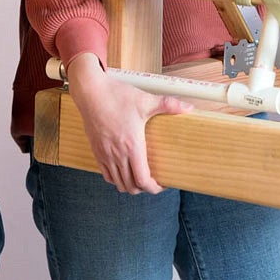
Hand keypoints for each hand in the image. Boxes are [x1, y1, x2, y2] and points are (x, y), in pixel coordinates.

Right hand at [67, 54, 191, 194]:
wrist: (90, 91)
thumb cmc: (117, 95)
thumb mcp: (145, 100)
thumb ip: (168, 105)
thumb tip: (189, 108)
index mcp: (132, 146)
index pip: (143, 180)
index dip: (154, 188)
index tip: (162, 184)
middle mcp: (117, 154)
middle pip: (131, 186)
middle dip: (144, 188)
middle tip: (154, 181)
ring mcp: (104, 154)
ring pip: (118, 183)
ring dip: (130, 185)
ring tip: (139, 178)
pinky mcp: (96, 150)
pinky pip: (106, 174)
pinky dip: (116, 178)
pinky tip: (123, 171)